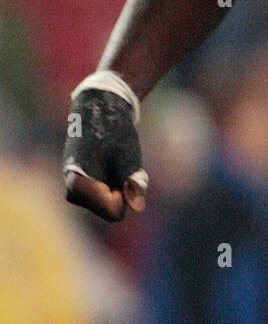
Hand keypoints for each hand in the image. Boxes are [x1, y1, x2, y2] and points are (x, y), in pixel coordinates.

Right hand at [63, 75, 148, 221]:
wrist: (100, 110)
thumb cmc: (115, 132)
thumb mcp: (129, 158)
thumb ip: (132, 184)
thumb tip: (138, 206)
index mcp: (78, 185)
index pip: (114, 212)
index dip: (126, 195)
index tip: (121, 172)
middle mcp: (72, 192)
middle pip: (111, 210)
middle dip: (121, 193)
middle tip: (118, 165)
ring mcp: (74, 190)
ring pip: (109, 205)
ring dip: (117, 188)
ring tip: (113, 162)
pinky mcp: (80, 187)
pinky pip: (106, 197)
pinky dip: (113, 185)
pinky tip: (109, 164)